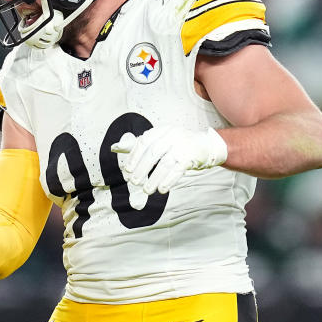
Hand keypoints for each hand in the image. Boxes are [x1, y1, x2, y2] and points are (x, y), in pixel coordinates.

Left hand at [111, 126, 227, 193]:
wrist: (206, 145)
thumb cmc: (178, 145)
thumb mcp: (160, 140)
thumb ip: (140, 145)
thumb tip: (115, 147)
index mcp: (162, 130)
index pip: (144, 141)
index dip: (134, 156)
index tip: (128, 170)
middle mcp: (172, 135)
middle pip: (153, 153)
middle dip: (142, 169)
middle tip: (134, 182)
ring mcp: (183, 145)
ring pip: (165, 163)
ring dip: (154, 178)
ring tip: (147, 190)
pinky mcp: (191, 157)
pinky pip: (178, 170)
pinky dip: (168, 180)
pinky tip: (162, 189)